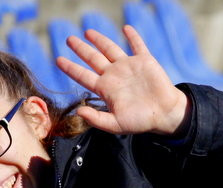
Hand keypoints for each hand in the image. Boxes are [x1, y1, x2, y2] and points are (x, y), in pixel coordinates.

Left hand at [55, 25, 189, 135]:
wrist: (164, 114)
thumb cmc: (140, 121)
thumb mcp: (116, 124)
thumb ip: (96, 119)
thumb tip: (78, 112)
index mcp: (105, 89)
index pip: (83, 75)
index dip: (70, 68)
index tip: (58, 60)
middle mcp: (114, 75)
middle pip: (93, 58)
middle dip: (80, 49)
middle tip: (68, 39)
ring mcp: (128, 67)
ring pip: (110, 49)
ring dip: (99, 39)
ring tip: (87, 32)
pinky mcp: (144, 61)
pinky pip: (137, 45)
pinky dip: (132, 36)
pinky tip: (125, 28)